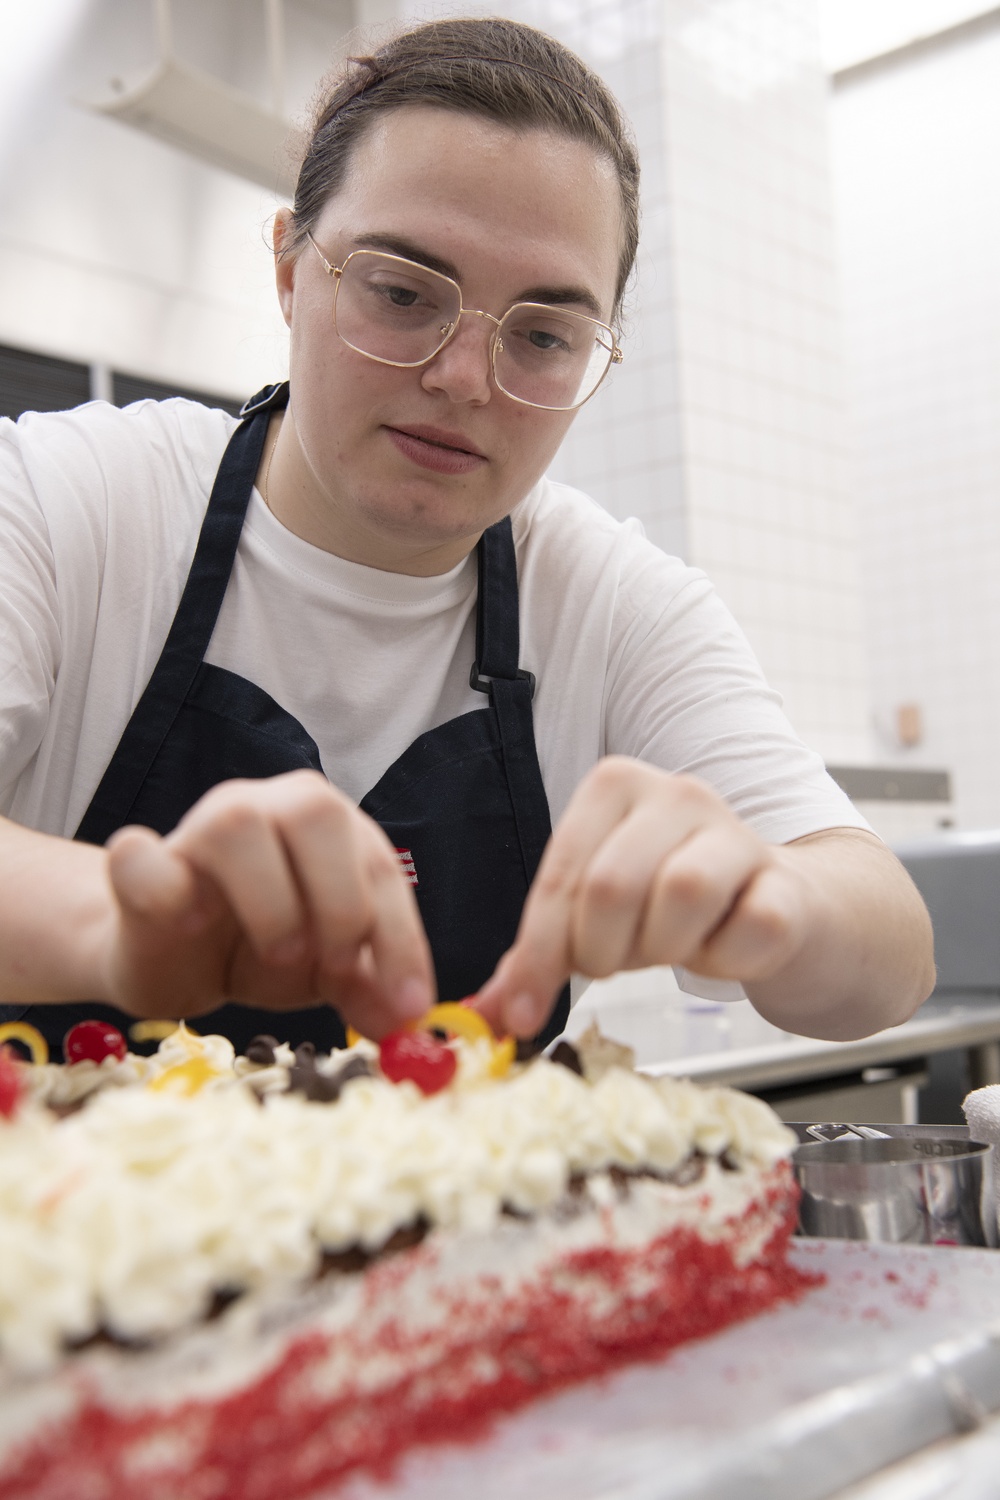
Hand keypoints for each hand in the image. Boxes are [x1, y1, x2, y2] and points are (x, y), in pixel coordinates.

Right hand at [96, 771, 433, 1037]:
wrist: (165, 960)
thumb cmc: (255, 948)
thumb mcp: (322, 973)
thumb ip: (366, 988)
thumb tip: (408, 1020)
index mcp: (328, 829)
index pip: (379, 865)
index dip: (400, 936)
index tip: (408, 1003)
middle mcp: (268, 809)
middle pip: (318, 812)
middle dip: (341, 900)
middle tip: (334, 968)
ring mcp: (198, 827)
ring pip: (239, 824)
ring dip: (270, 901)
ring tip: (276, 954)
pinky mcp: (137, 863)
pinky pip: (140, 855)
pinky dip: (166, 891)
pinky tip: (188, 926)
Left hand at [474, 757, 806, 1037]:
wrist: (790, 909)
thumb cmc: (679, 909)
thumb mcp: (600, 919)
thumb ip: (542, 957)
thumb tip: (488, 1012)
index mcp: (616, 788)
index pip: (560, 876)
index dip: (537, 952)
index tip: (519, 1012)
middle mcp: (677, 794)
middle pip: (611, 886)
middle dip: (602, 950)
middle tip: (619, 962)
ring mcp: (738, 833)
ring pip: (681, 894)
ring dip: (664, 949)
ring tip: (672, 948)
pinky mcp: (788, 883)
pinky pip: (746, 931)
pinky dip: (725, 961)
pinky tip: (725, 950)